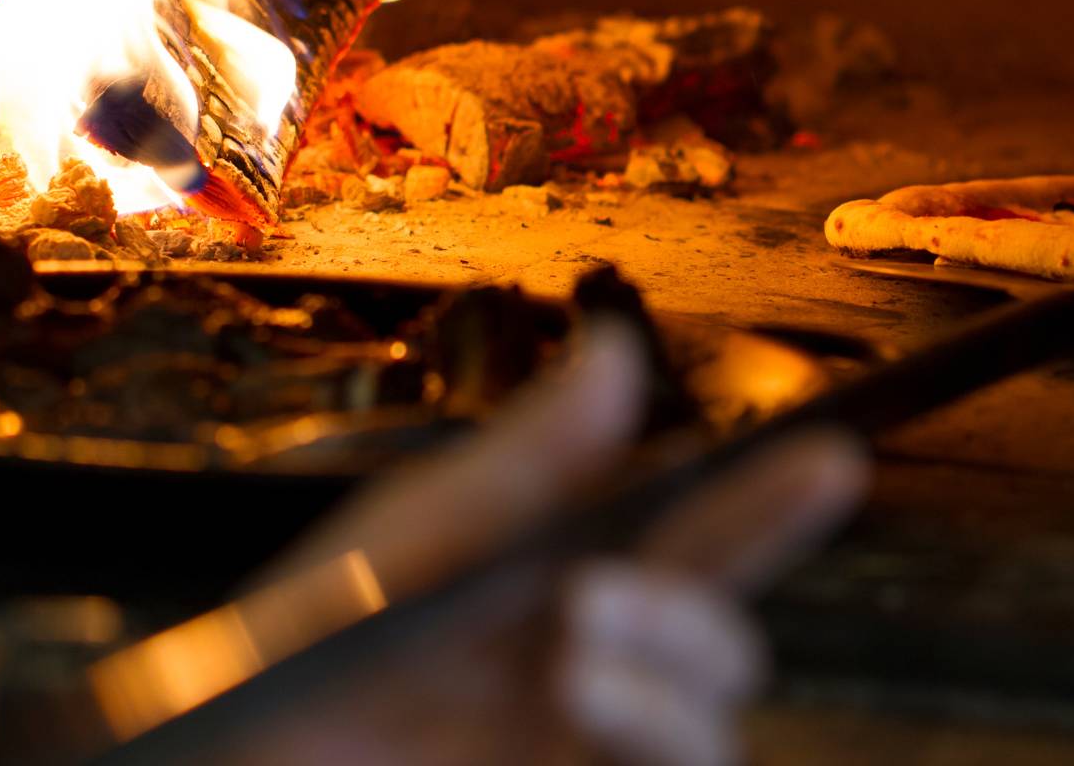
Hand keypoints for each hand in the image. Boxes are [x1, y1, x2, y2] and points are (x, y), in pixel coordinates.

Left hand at [237, 319, 868, 765]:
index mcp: (560, 597)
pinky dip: (653, 731)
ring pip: (710, 729)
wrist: (246, 755)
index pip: (690, 546)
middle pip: (721, 643)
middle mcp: (588, 681)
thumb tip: (616, 349)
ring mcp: (583, 756)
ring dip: (665, 676)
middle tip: (600, 589)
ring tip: (575, 642)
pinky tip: (585, 700)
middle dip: (697, 608)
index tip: (827, 454)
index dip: (767, 503)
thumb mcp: (411, 538)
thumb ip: (527, 459)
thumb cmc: (307, 652)